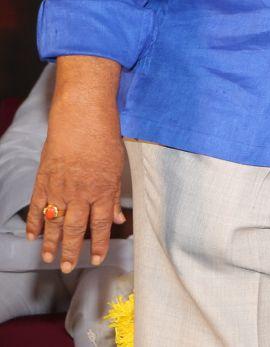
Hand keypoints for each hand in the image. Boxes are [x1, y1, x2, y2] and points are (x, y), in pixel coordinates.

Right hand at [27, 70, 126, 272]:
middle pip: (74, 229)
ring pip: (53, 223)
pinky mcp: (43, 181)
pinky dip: (35, 223)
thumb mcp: (117, 168)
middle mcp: (80, 193)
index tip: (96, 260)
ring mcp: (59, 188)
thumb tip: (117, 219)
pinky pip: (37, 207)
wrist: (81, 118)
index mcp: (101, 191)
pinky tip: (34, 236)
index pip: (100, 225)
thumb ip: (114, 196)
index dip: (98, 244)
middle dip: (71, 251)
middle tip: (66, 268)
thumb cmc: (104, 139)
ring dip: (50, 243)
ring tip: (49, 259)